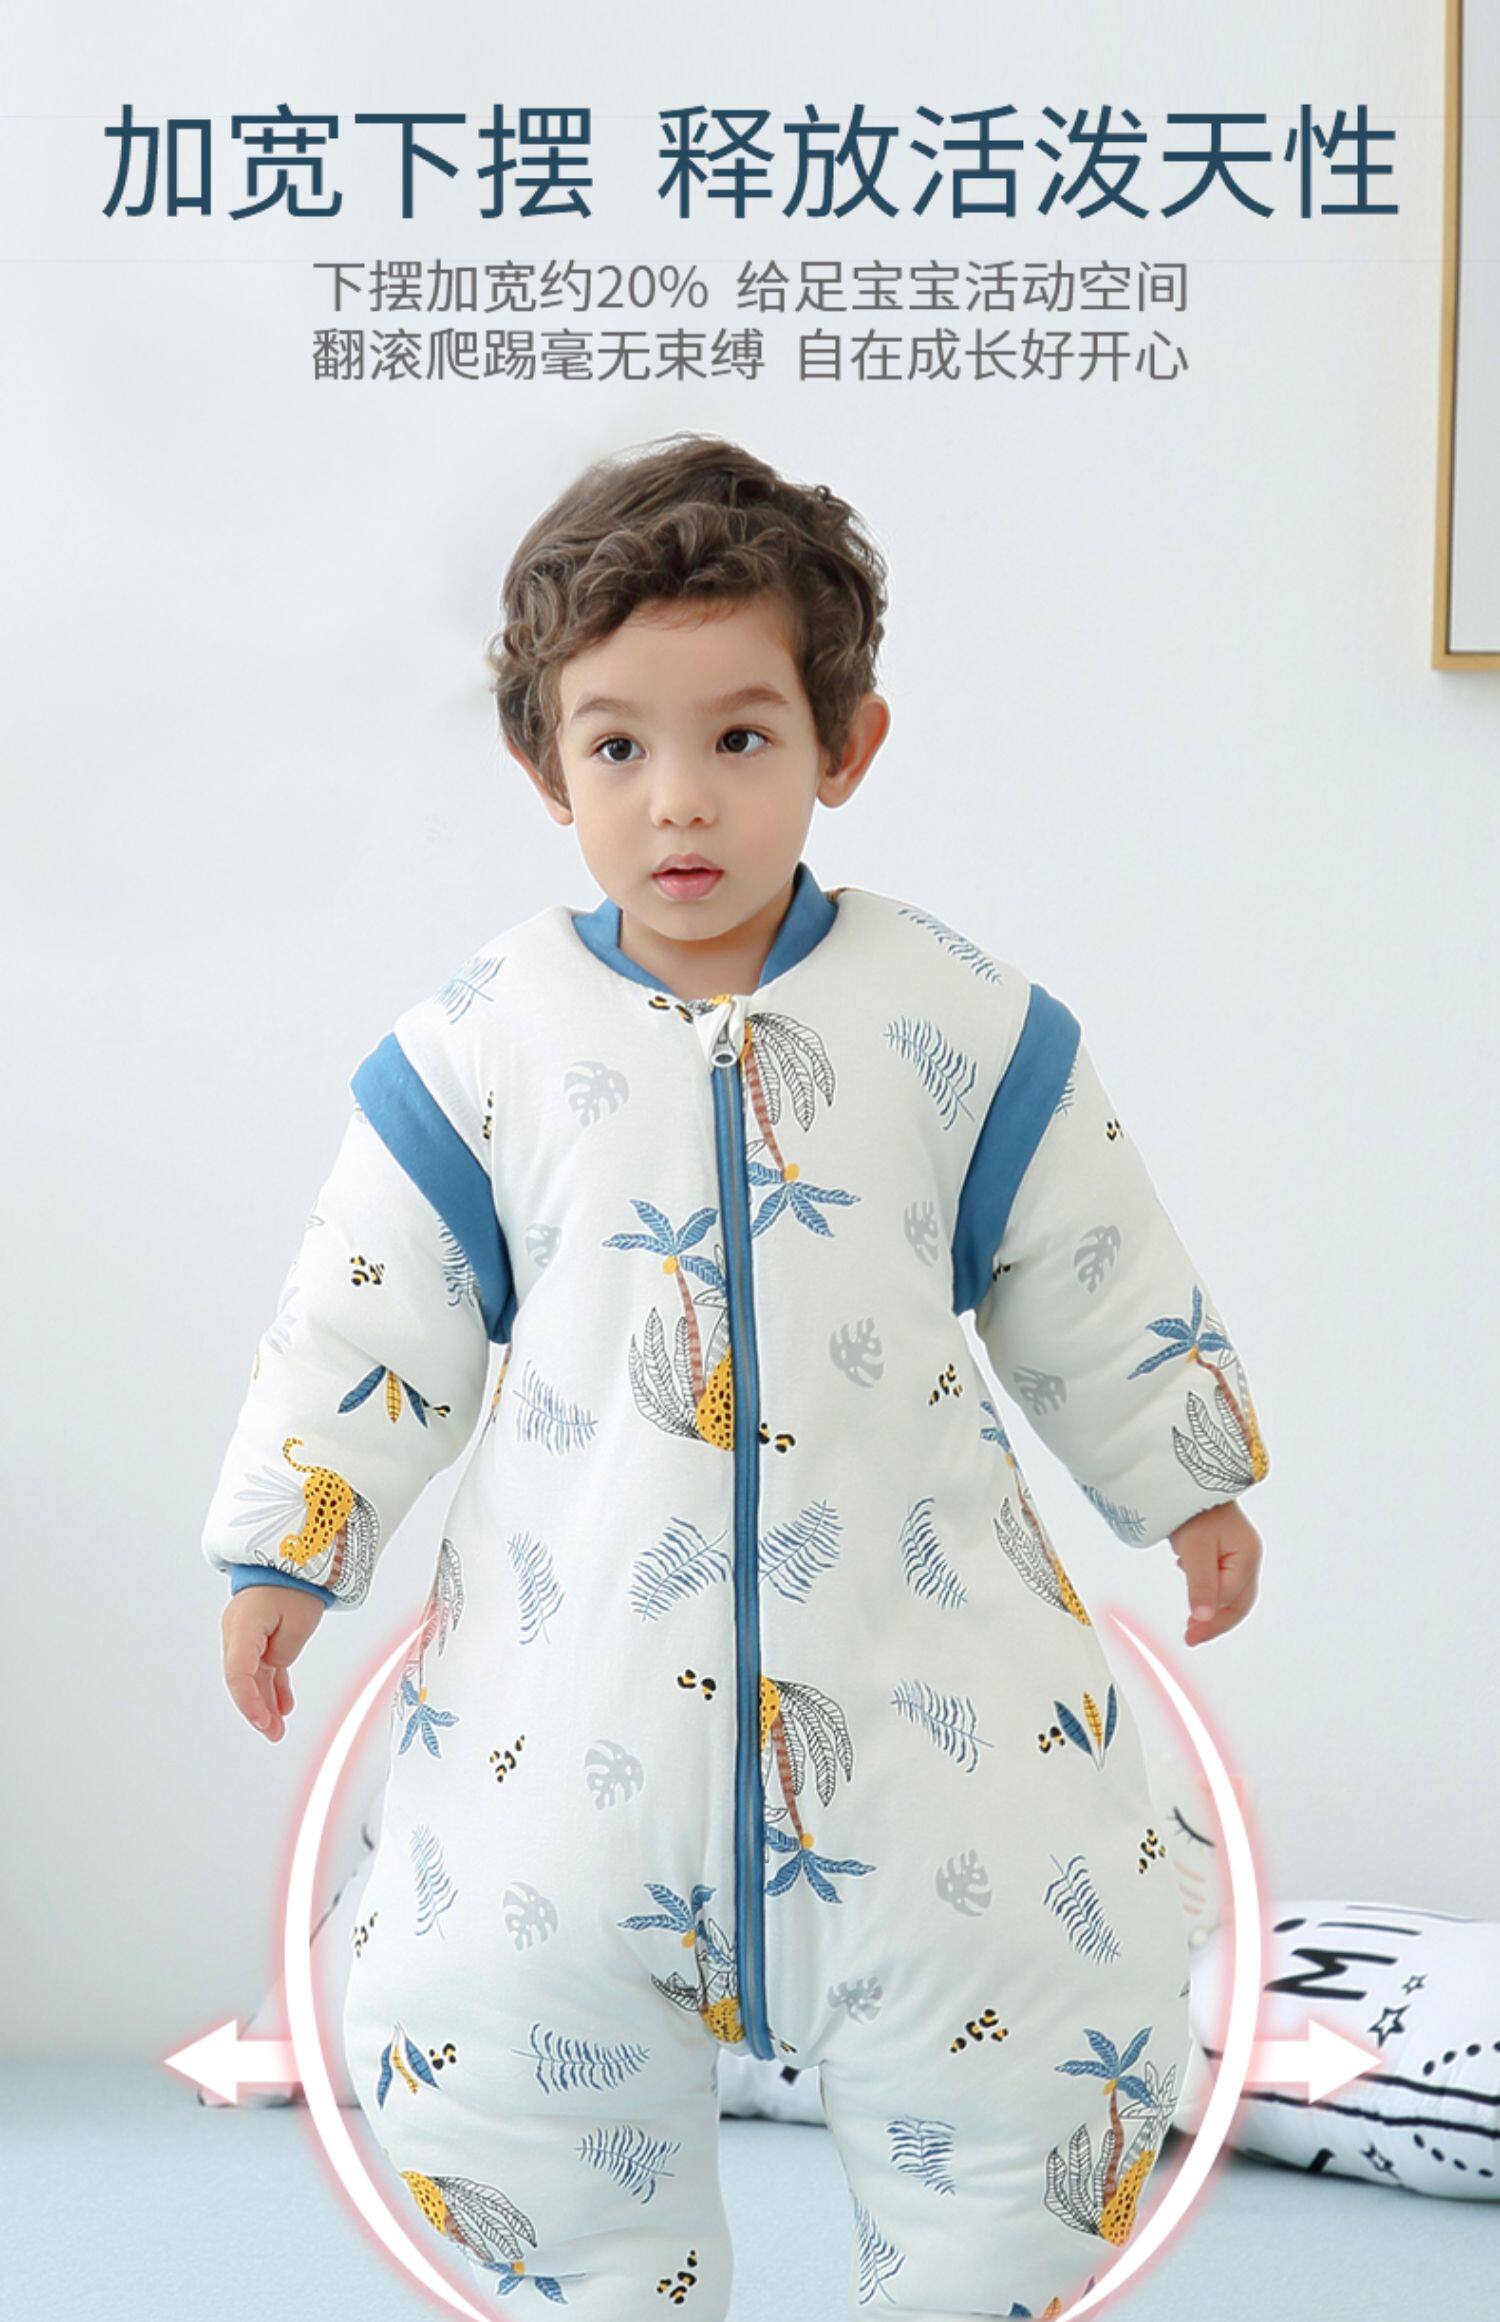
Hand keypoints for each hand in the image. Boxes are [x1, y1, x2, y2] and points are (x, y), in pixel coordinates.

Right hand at [221, 1586, 325, 1740]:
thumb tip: (274, 1666)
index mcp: (242, 1627)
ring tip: (277, 1728)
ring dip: (264, 1702)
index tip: (262, 1721)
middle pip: (242, 1679)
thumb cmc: (293, 1581)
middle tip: (273, 1733)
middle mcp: (237, 1633)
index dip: (249, 1702)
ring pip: (252, 1676)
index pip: (238, 1673)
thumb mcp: (299, 1620)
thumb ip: (285, 1651)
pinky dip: (272, 1685)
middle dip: (257, 1709)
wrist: (292, 1557)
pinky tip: (282, 1706)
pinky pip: (262, 1666)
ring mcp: (245, 1635)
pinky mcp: (257, 1636)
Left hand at [1169, 1500, 1261, 1646]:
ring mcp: (1238, 1551)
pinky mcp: (1224, 1546)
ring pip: (1230, 1591)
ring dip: (1212, 1608)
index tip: (1190, 1635)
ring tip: (1192, 1624)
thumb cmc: (1193, 1509)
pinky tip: (1193, 1590)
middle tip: (1192, 1637)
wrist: (1185, 1475)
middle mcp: (1248, 1556)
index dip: (1212, 1620)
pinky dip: (1208, 1590)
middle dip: (1216, 1621)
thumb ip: (1201, 1585)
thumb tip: (1203, 1619)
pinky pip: (1222, 1577)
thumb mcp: (1195, 1549)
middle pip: (1238, 1600)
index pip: (1232, 1599)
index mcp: (1247, 1557)